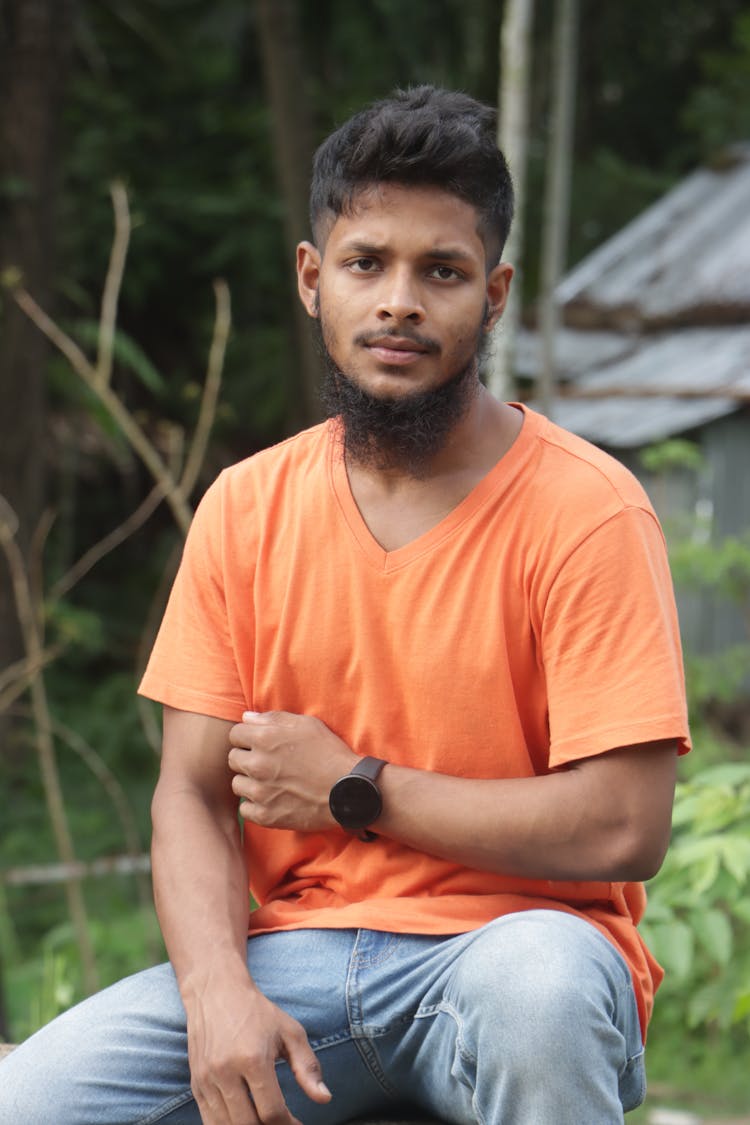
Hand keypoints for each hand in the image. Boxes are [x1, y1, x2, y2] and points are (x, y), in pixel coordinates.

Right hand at [186, 975, 331, 1124]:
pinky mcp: (196, 1083)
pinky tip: (245, 1119)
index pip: (271, 1112)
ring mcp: (206, 1079)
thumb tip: (324, 1099)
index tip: (297, 1123)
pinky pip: (210, 1121)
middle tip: (283, 1123)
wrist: (216, 991)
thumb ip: (308, 1067)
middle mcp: (226, 1072)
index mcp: (253, 1059)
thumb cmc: (257, 1011)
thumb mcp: (289, 1032)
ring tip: (264, 1121)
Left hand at [228, 711, 356, 831]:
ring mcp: (260, 792)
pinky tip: (272, 799)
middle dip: (246, 758)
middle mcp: (258, 764)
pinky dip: (255, 805)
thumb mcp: (307, 725)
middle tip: (266, 763)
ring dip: (249, 782)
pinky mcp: (266, 815)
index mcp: (265, 738)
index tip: (259, 743)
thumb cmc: (329, 753)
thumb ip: (273, 718)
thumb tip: (246, 717)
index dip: (247, 737)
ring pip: (237, 784)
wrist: (349, 789)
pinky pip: (245, 809)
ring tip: (270, 782)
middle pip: (233, 759)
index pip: (235, 734)